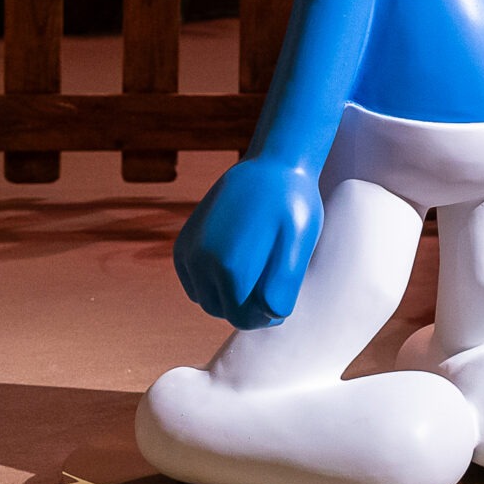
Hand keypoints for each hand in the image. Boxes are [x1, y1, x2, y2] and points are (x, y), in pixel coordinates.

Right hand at [174, 158, 320, 326]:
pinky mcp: (183, 245)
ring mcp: (189, 252)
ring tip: (254, 266)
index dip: (266, 314)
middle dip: (246, 305)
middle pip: (223, 311)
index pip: (243, 319)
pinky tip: (234, 260)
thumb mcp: (300, 243)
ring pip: (206, 299)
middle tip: (270, 280)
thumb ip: (283, 285)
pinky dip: (211, 281)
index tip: (280, 293)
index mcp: (231, 268)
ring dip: (228, 293)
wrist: (271, 165)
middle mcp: (202, 262)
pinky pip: (193, 283)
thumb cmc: (292, 205)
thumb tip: (268, 314)